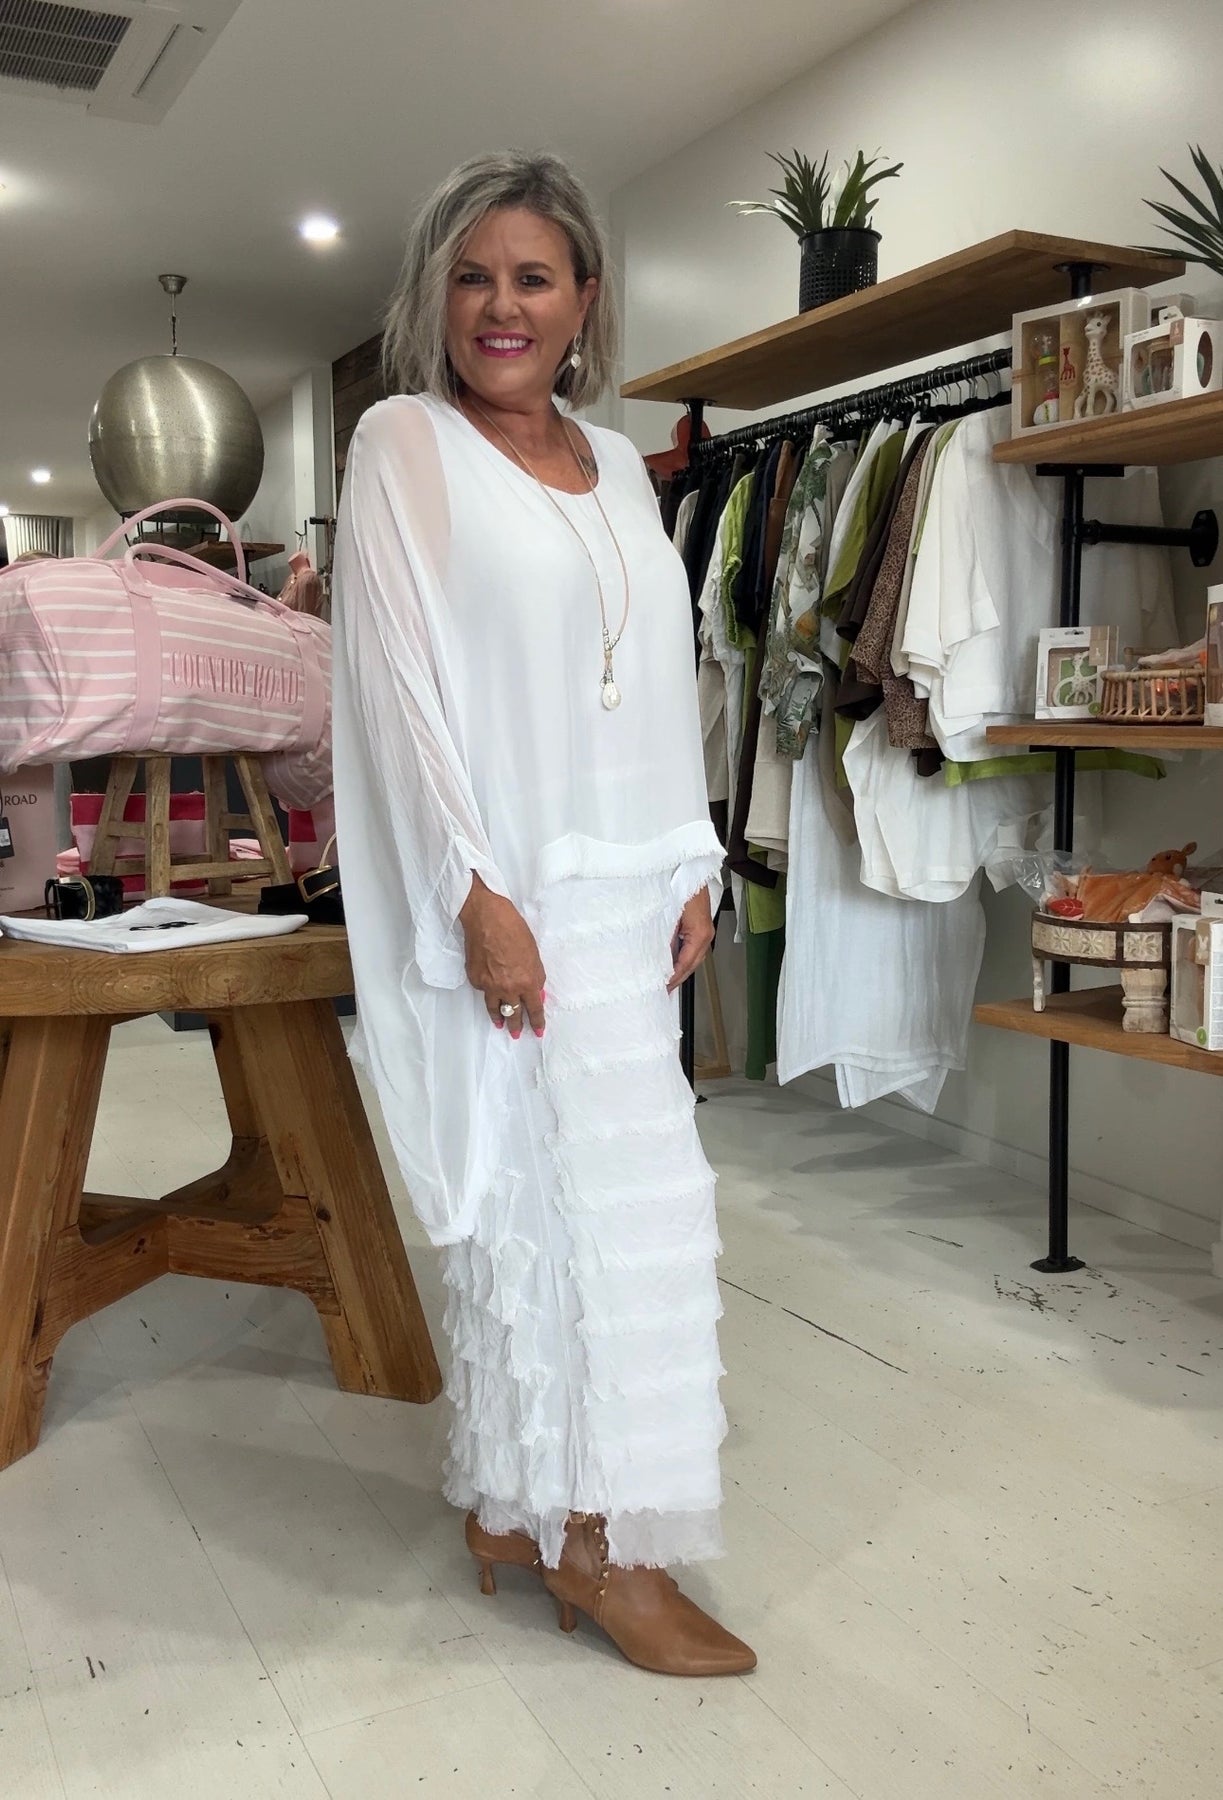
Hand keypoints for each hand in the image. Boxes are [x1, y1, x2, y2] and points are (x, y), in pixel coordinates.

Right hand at [460, 874, 546, 1038]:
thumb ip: (535, 976)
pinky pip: (483, 991)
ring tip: (500, 1025)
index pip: (534, 1008)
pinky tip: (489, 990)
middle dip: (516, 1026)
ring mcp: (488, 985)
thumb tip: (536, 992)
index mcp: (526, 981)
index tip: (538, 1031)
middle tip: (517, 1035)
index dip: (537, 1022)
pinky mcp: (474, 979)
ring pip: (494, 1008)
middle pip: (513, 1014)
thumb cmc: (514, 929)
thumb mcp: (533, 953)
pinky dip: (487, 992)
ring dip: (499, 1018)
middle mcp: (507, 987)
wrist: (486, 918)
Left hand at [667, 887, 714, 993]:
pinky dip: (682, 956)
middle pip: (692, 964)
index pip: (685, 963)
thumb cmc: (681, 883)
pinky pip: (692, 946)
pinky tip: (671, 960)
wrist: (689, 866)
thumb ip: (665, 937)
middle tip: (663, 989)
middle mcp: (706, 934)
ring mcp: (705, 930)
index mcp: (700, 933)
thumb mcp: (668, 912)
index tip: (663, 987)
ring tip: (666, 979)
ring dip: (680, 968)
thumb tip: (657, 957)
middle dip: (678, 977)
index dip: (673, 978)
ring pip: (693, 956)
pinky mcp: (700, 925)